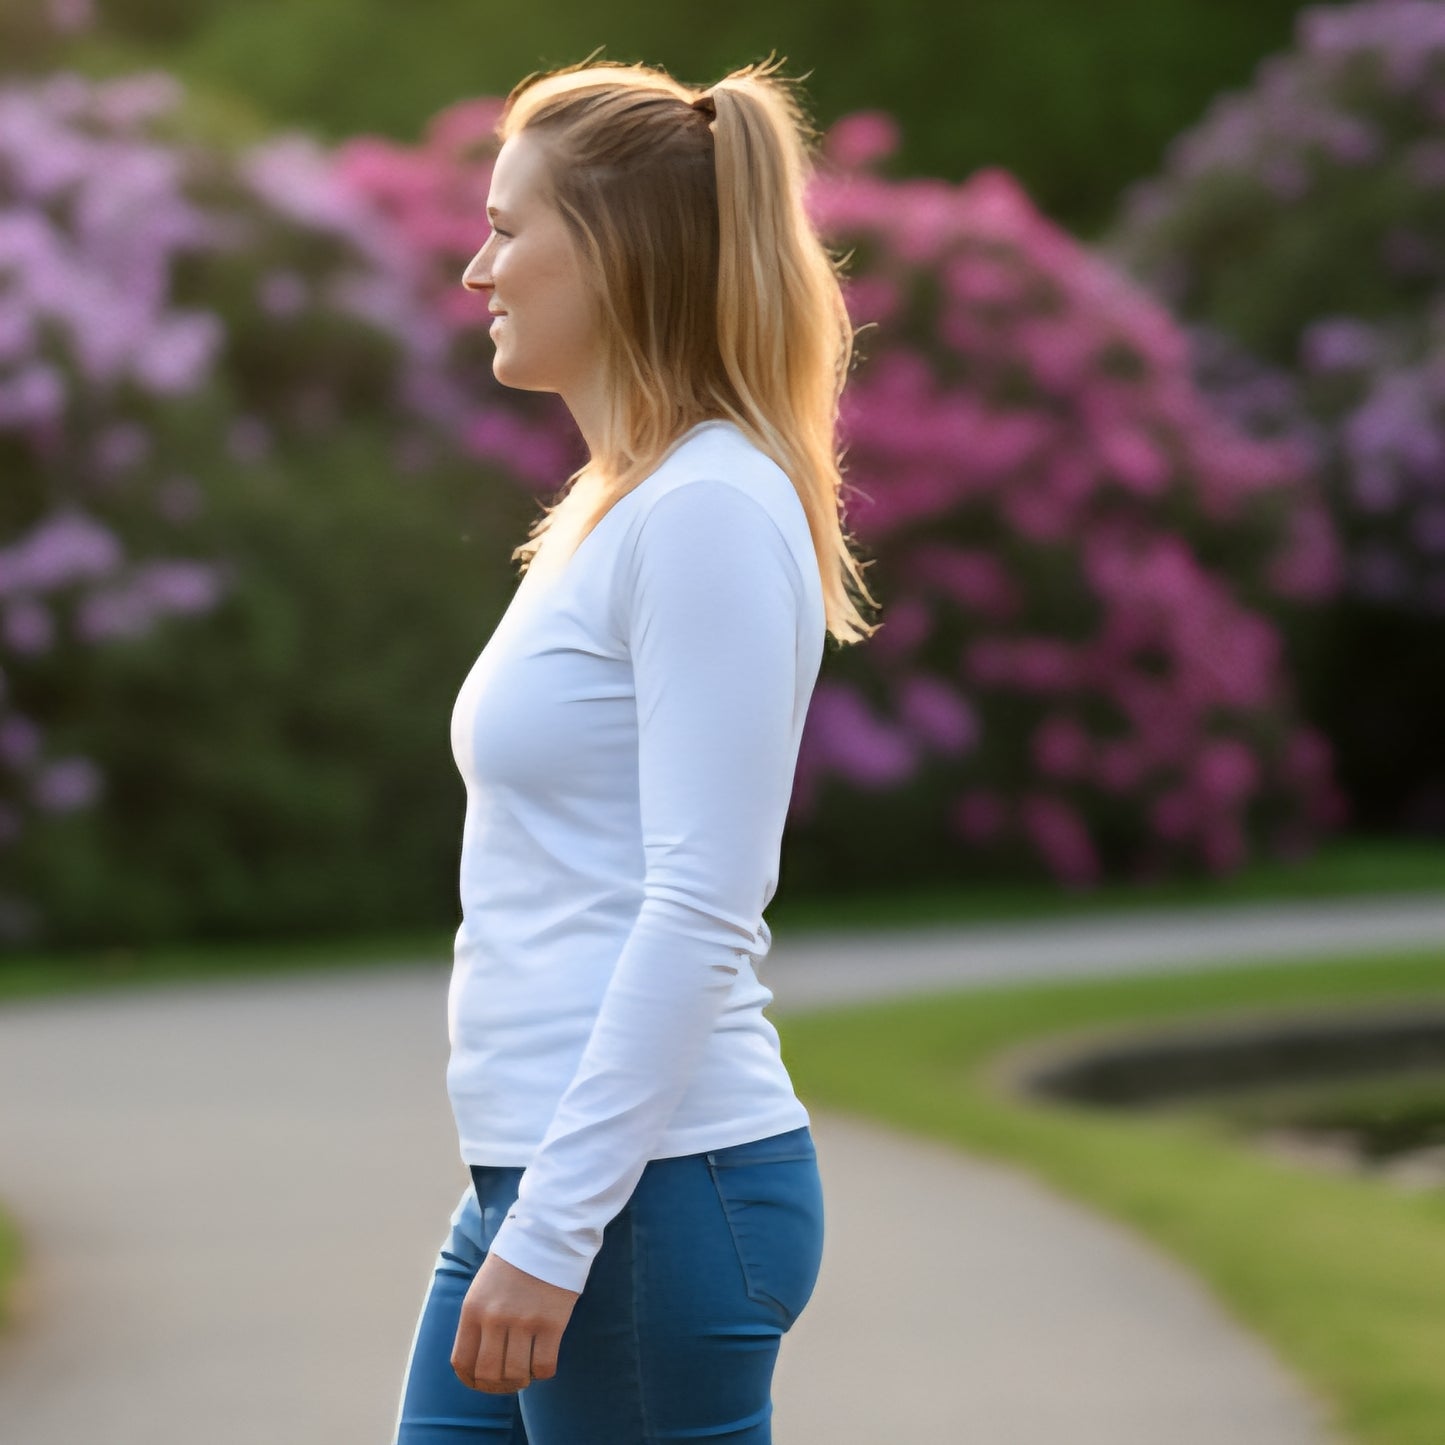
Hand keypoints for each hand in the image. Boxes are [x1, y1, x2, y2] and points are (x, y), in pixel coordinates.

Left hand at [452, 1250, 580, 1392]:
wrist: (548, 1233)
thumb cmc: (514, 1261)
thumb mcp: (483, 1288)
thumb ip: (477, 1321)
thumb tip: (478, 1361)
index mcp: (472, 1309)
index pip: (462, 1362)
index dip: (472, 1381)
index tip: (484, 1382)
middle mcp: (494, 1318)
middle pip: (488, 1374)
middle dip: (498, 1385)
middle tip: (509, 1380)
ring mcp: (524, 1321)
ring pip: (516, 1374)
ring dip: (521, 1379)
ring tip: (527, 1370)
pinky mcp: (552, 1323)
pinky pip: (544, 1366)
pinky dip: (543, 1371)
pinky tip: (544, 1358)